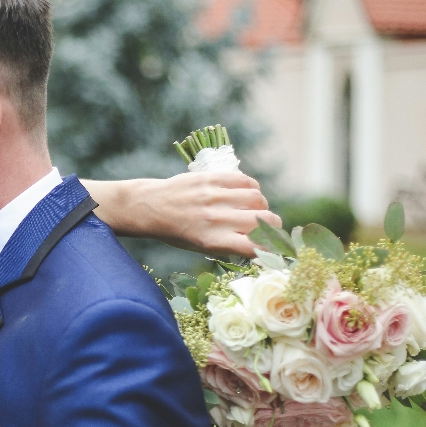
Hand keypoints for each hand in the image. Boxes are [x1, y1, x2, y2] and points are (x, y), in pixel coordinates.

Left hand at [94, 172, 281, 256]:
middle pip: (264, 221)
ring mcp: (214, 196)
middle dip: (273, 226)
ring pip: (258, 199)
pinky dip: (252, 189)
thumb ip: (230, 245)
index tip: (275, 248)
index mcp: (212, 241)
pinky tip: (246, 195)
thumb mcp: (201, 248)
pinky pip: (246, 181)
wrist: (150, 207)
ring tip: (254, 210)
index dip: (271, 248)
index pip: (255, 247)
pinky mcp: (212, 178)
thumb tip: (263, 244)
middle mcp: (215, 219)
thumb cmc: (177, 232)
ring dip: (262, 206)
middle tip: (270, 227)